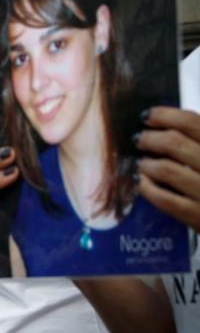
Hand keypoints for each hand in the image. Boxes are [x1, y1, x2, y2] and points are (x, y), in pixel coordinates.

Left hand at [135, 106, 199, 230]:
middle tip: (139, 139)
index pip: (192, 122)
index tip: (147, 116)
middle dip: (149, 139)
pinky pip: (164, 198)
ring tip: (141, 163)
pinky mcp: (198, 216)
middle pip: (174, 142)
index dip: (164, 115)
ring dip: (146, 163)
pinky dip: (146, 187)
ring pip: (166, 169)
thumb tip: (162, 122)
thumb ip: (195, 140)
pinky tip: (141, 181)